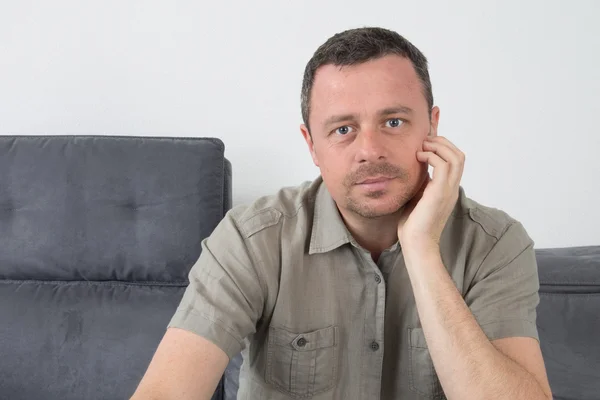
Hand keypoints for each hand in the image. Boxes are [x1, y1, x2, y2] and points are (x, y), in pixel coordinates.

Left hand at [397, 136, 464, 251]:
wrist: (416, 244)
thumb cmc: (414, 225)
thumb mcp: (418, 197)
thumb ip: (421, 184)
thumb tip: (416, 170)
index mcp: (448, 189)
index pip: (455, 161)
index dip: (443, 147)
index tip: (426, 143)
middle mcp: (452, 188)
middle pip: (459, 156)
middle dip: (442, 143)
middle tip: (424, 141)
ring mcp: (448, 190)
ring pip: (455, 158)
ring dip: (438, 147)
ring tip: (422, 147)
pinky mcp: (439, 193)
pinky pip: (443, 166)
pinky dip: (432, 156)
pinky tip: (418, 158)